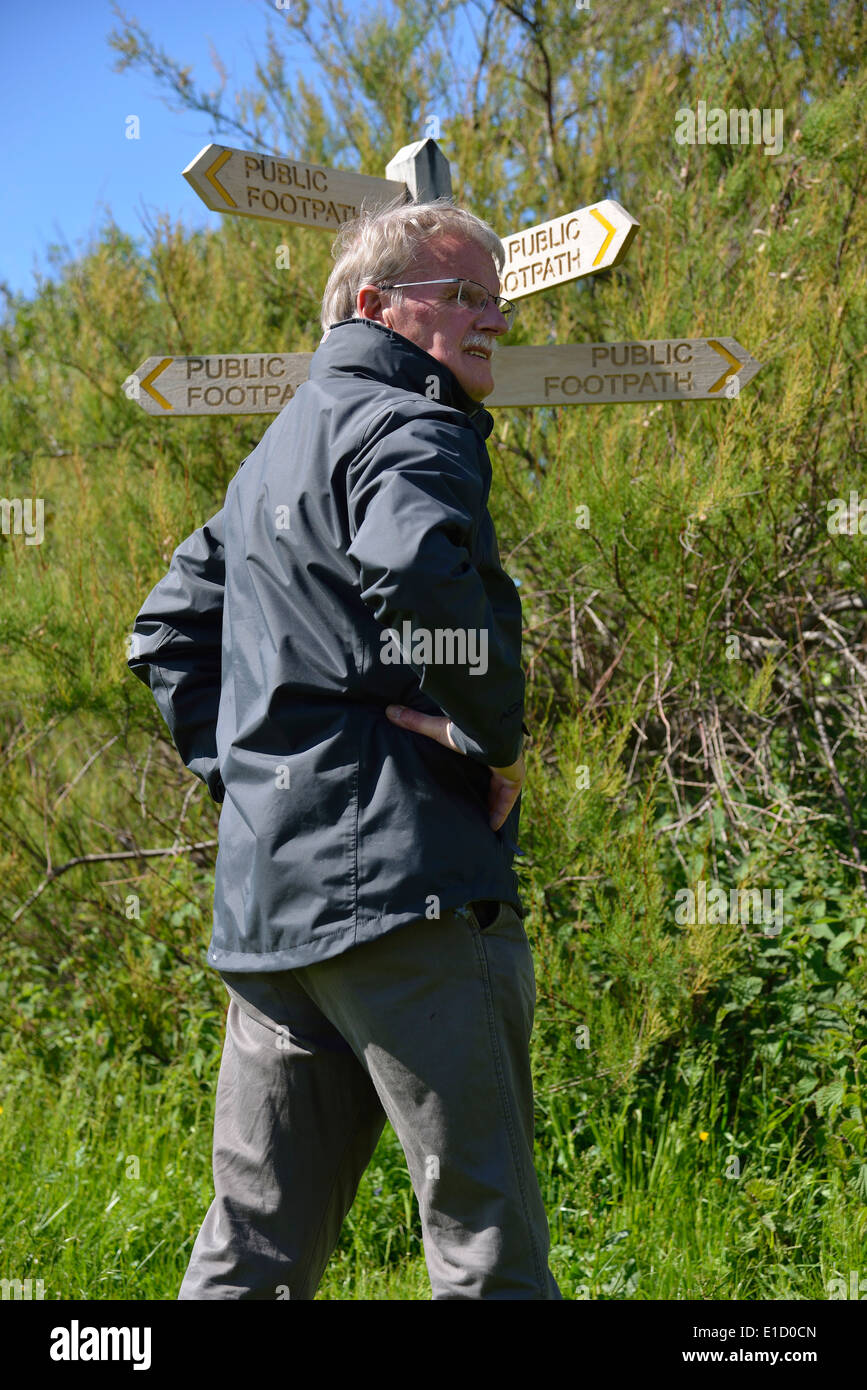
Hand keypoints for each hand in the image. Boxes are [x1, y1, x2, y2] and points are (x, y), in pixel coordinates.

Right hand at [385, 705, 524, 831]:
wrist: (489, 731)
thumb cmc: (465, 728)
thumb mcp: (438, 729)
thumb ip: (415, 722)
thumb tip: (389, 711)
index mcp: (484, 744)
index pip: (483, 759)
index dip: (478, 769)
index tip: (471, 778)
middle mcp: (500, 755)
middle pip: (494, 778)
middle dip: (488, 790)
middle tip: (477, 805)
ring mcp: (510, 767)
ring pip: (503, 790)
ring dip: (494, 803)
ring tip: (483, 820)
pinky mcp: (514, 777)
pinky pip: (508, 799)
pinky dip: (500, 812)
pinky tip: (492, 826)